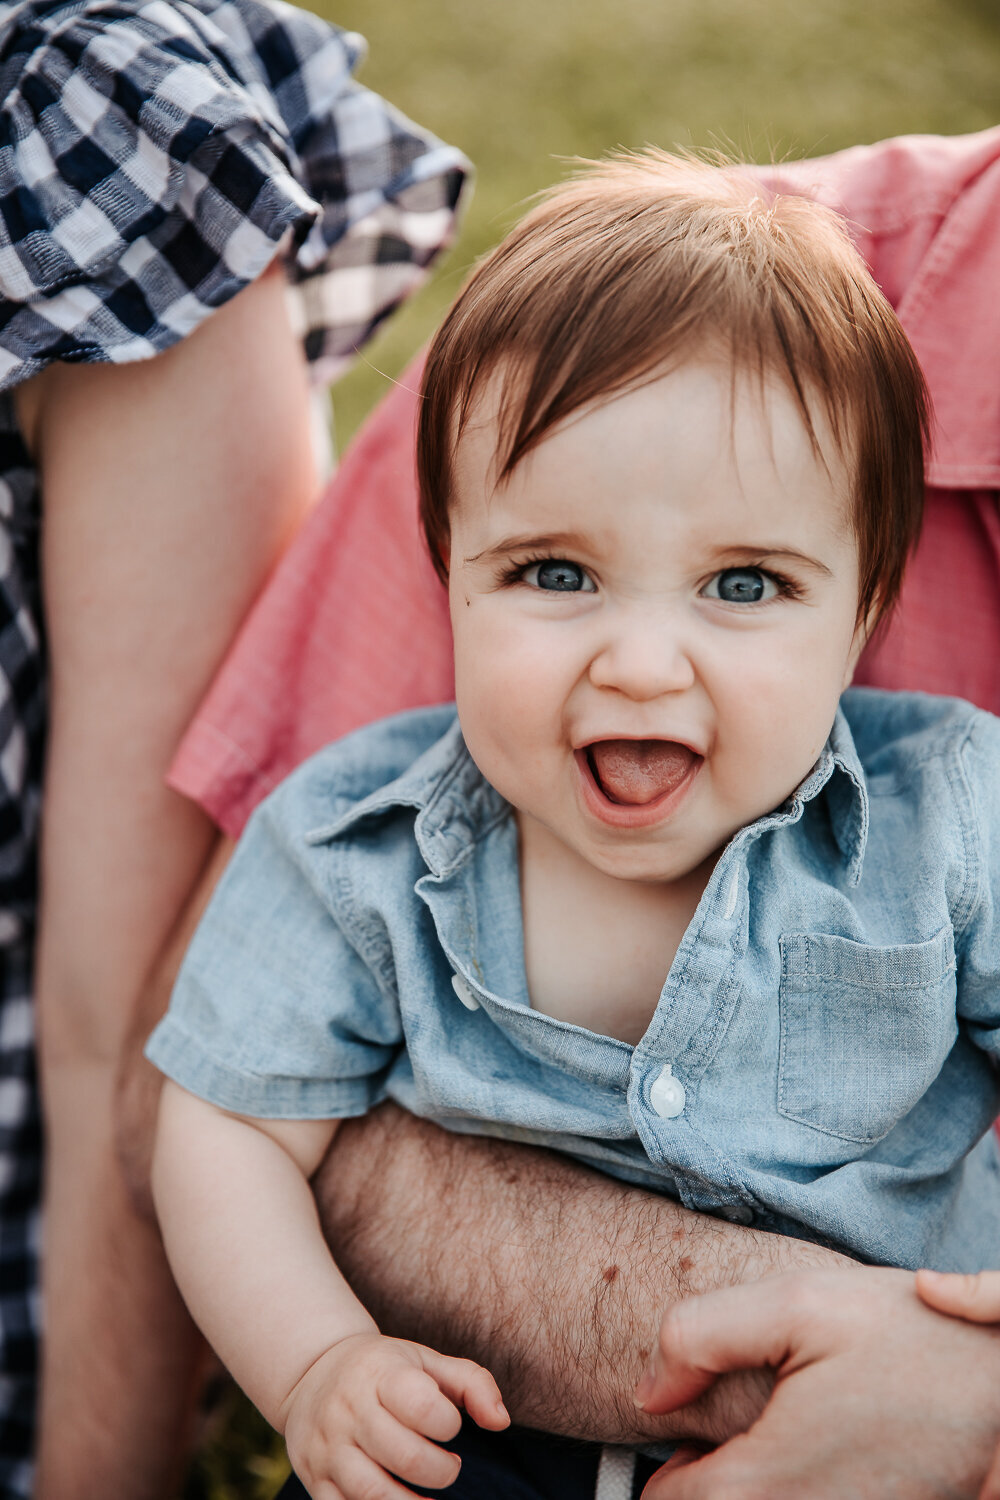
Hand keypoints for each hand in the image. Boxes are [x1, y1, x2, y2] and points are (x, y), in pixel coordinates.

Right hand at [282, 1332, 508, 1498]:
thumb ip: (472, 1383)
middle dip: (441, 1471)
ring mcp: (328, 1448)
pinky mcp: (315, 1479)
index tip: (450, 1426)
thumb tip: (501, 1422)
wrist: (311, 1370)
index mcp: (380, 1374)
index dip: (448, 1424)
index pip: (423, 1406)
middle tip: (448, 1466)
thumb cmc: (385, 1370)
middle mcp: (349, 1411)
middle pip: (406, 1457)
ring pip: (373, 1494)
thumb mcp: (426, 1361)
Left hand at [634, 1266, 999, 1498]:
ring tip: (777, 1438)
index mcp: (764, 1481)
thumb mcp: (796, 1303)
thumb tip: (649, 1394)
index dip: (666, 1462)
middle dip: (707, 1481)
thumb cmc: (905, 1336)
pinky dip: (793, 1490)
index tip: (686, 1425)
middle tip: (733, 1431)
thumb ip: (699, 1337)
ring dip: (751, 1488)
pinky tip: (816, 1452)